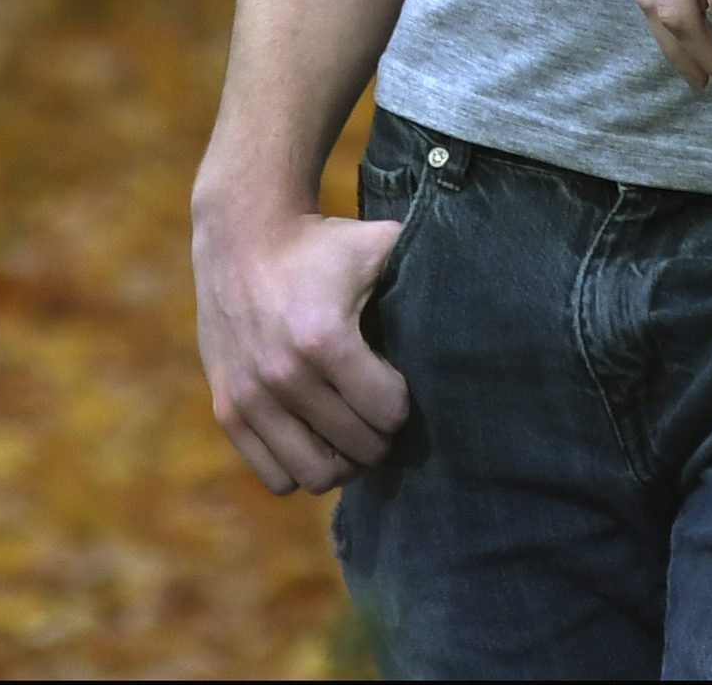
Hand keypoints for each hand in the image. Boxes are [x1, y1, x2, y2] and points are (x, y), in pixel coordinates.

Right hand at [192, 195, 408, 495]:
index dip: (401, 403)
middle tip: (380, 415)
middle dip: (379, 436)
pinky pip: (274, 475)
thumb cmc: (322, 245)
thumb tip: (485, 292)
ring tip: (349, 433)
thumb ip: (425, 269)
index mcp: (326, 339)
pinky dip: (298, 467)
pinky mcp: (227, 409)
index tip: (396, 384)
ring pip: (315, 475)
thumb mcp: (377, 245)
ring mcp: (251, 397)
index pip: (388, 413)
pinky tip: (312, 436)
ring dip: (341, 463)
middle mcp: (284, 375)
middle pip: (357, 449)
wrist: (243, 237)